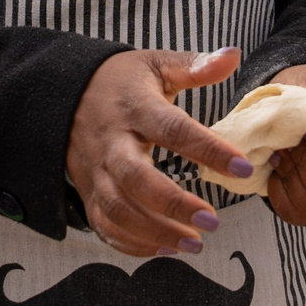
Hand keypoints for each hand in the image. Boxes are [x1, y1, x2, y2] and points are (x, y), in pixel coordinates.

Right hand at [66, 48, 252, 257]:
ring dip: (155, 232)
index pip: (174, 130)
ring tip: (194, 244)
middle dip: (173, 204)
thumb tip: (234, 55)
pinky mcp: (87, 191)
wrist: (62, 94)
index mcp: (135, 108)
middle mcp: (112, 143)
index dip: (208, 150)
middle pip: (136, 179)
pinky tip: (165, 250)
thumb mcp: (155, 65)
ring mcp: (95, 171)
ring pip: (118, 209)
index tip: (243, 167)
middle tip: (213, 221)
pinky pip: (104, 224)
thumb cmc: (120, 81)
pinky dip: (131, 244)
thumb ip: (195, 66)